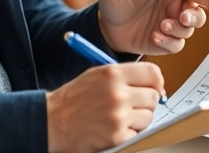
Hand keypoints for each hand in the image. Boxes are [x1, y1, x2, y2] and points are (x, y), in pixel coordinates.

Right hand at [46, 62, 164, 152]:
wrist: (52, 122)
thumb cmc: (74, 99)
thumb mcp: (97, 75)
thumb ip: (124, 76)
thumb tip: (154, 83)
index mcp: (113, 74)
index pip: (152, 73)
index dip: (156, 81)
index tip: (155, 88)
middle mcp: (117, 93)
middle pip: (153, 96)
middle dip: (146, 102)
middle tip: (132, 106)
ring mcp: (118, 116)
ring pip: (148, 117)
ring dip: (138, 119)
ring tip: (119, 118)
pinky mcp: (117, 136)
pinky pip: (137, 133)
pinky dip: (128, 133)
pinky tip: (113, 129)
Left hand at [98, 0, 208, 54]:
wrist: (106, 25)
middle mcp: (175, 4)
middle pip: (199, 13)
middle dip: (195, 17)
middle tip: (181, 17)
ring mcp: (171, 23)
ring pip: (189, 30)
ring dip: (178, 29)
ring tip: (160, 27)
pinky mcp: (165, 41)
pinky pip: (176, 44)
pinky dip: (169, 42)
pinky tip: (154, 37)